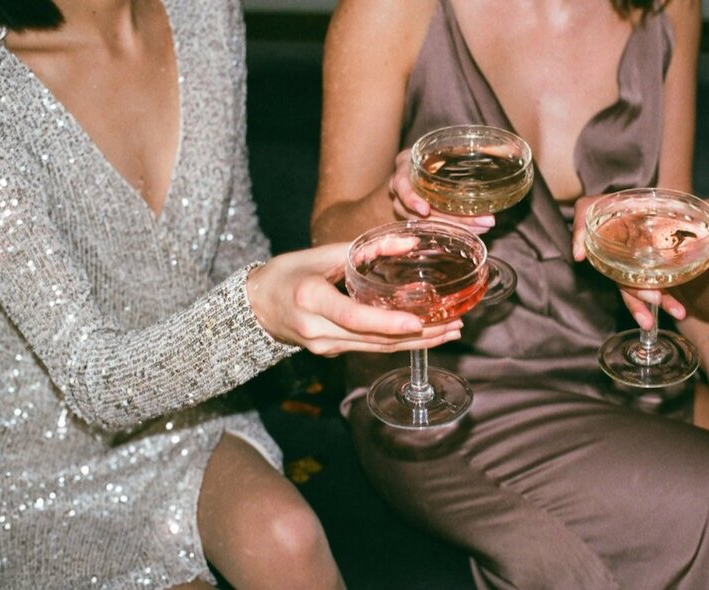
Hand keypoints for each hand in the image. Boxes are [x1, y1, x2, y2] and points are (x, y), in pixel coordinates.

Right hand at [247, 243, 462, 356]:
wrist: (255, 307)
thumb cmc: (286, 273)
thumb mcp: (320, 254)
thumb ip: (365, 248)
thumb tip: (409, 242)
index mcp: (311, 299)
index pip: (353, 317)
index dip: (386, 323)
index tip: (417, 322)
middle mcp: (317, 330)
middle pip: (373, 340)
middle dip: (418, 336)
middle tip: (453, 326)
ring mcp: (324, 346)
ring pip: (376, 349)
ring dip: (416, 343)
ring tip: (449, 332)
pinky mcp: (331, 352)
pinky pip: (369, 348)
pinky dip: (398, 342)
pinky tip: (424, 335)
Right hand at [388, 149, 495, 233]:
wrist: (427, 164)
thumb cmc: (437, 153)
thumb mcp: (450, 147)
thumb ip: (478, 149)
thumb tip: (511, 148)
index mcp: (405, 166)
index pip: (401, 185)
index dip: (411, 198)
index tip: (425, 210)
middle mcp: (401, 188)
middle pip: (418, 211)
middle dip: (450, 219)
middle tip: (481, 222)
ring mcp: (406, 206)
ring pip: (425, 224)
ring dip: (454, 228)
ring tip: (482, 227)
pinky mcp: (417, 218)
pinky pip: (431, 229)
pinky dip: (452, 231)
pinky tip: (472, 232)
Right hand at [572, 194, 708, 328]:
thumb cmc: (701, 216)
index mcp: (629, 208)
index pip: (589, 210)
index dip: (580, 230)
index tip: (579, 255)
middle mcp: (622, 232)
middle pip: (606, 256)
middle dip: (628, 282)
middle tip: (654, 297)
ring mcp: (628, 256)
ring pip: (621, 281)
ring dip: (639, 301)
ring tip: (662, 315)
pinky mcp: (638, 275)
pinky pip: (634, 291)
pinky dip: (647, 306)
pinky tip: (665, 316)